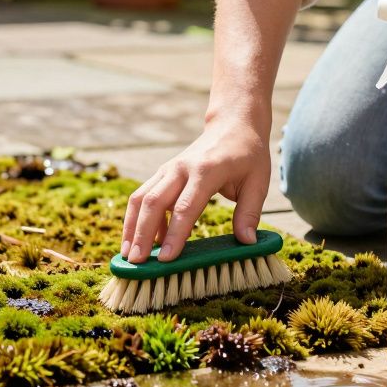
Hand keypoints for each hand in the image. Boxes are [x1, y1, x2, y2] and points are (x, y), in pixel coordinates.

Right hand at [120, 116, 270, 262]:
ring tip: (128, 255)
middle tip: (136, 262)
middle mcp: (181, 169)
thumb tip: (247, 242)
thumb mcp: (258, 182)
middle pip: (153, 202)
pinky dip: (137, 219)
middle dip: (142, 234)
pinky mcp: (163, 174)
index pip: (185, 207)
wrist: (233, 124)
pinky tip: (143, 241)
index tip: (166, 259)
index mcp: (206, 171)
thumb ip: (250, 212)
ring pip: (140, 198)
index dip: (174, 234)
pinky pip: (143, 196)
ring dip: (131, 227)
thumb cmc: (248, 155)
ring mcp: (168, 169)